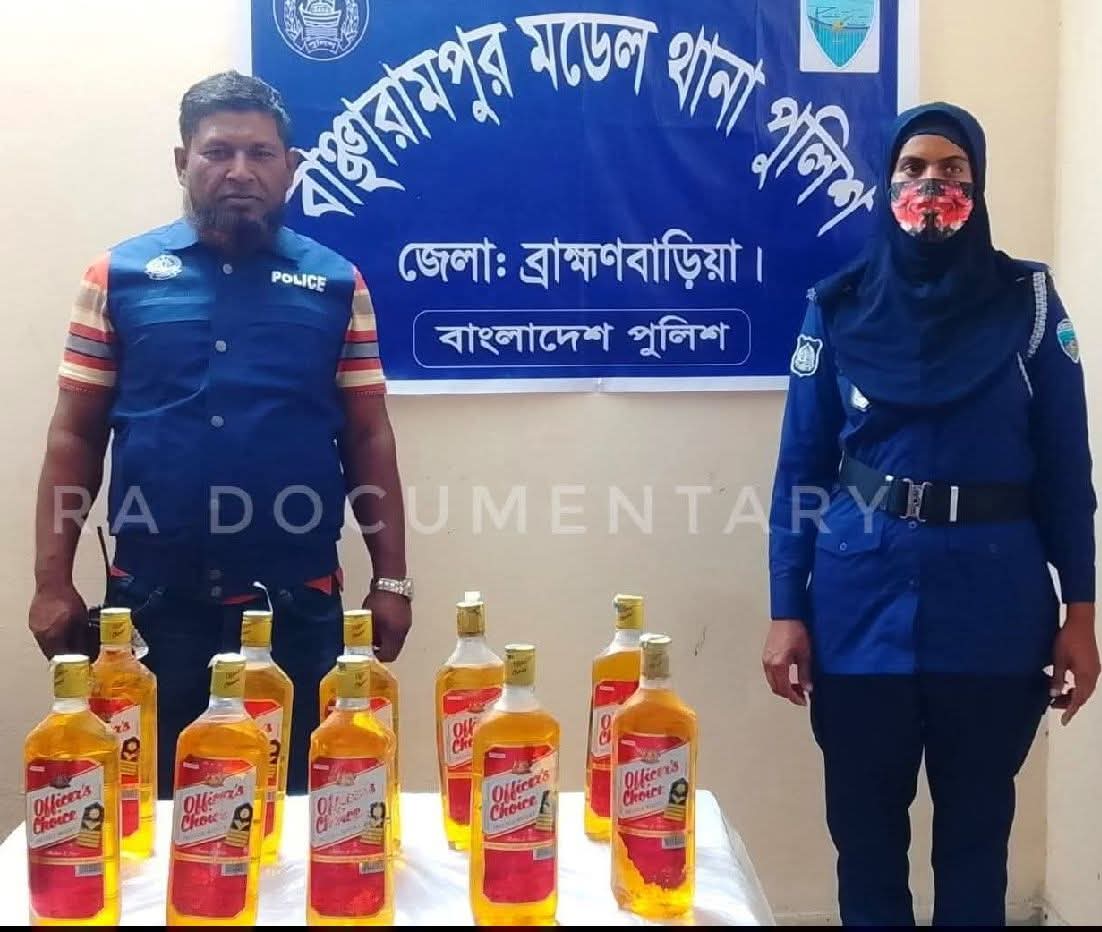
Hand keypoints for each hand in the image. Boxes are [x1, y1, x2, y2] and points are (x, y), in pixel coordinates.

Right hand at [29, 583, 87, 658]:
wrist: (52, 583)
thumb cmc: (68, 598)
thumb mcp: (81, 620)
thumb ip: (82, 637)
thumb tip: (88, 650)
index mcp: (54, 636)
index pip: (62, 658)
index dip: (72, 662)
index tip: (80, 663)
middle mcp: (42, 635)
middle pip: (52, 653)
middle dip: (64, 656)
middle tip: (75, 657)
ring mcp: (35, 629)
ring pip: (47, 645)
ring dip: (57, 647)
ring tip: (68, 645)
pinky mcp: (33, 623)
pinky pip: (43, 636)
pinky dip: (52, 637)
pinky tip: (60, 633)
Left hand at [362, 589, 411, 661]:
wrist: (391, 582)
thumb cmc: (378, 601)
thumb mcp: (368, 619)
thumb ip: (368, 634)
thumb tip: (364, 645)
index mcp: (395, 634)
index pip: (389, 655)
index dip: (378, 658)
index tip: (368, 655)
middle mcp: (404, 631)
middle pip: (394, 649)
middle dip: (382, 650)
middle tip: (370, 647)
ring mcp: (406, 623)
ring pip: (397, 639)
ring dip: (386, 641)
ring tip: (374, 634)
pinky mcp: (406, 615)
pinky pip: (398, 630)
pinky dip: (390, 632)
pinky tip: (381, 624)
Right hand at [762, 619, 812, 706]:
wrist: (788, 614)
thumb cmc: (797, 629)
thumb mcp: (805, 654)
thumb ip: (805, 673)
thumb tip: (807, 688)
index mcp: (779, 664)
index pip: (785, 689)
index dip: (795, 698)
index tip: (803, 701)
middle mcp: (769, 662)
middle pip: (777, 688)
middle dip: (789, 694)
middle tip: (801, 695)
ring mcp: (766, 658)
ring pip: (772, 681)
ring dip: (784, 687)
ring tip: (797, 686)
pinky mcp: (766, 654)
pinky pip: (770, 673)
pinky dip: (779, 679)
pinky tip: (789, 676)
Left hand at [1050, 603, 1098, 724]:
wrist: (1081, 622)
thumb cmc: (1067, 639)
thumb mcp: (1059, 660)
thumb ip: (1058, 679)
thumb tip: (1054, 695)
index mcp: (1086, 676)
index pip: (1078, 699)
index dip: (1071, 711)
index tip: (1064, 721)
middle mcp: (1093, 675)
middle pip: (1083, 696)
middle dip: (1070, 703)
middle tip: (1053, 705)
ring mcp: (1095, 669)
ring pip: (1085, 689)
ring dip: (1073, 695)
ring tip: (1057, 696)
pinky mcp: (1093, 664)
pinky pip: (1086, 682)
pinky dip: (1077, 687)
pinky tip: (1066, 684)